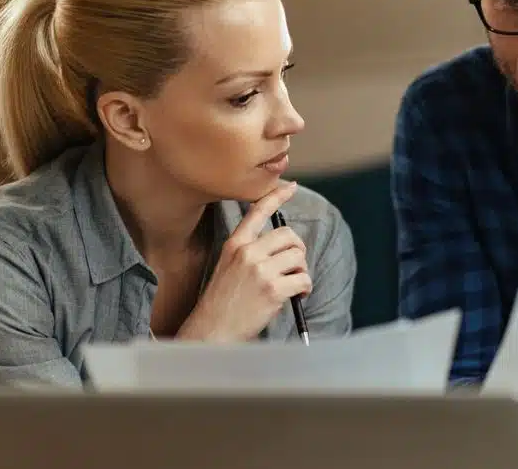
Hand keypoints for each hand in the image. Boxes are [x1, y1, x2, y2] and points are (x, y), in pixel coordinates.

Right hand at [178, 181, 310, 341]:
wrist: (212, 332)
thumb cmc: (221, 303)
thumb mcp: (227, 267)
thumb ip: (249, 252)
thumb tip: (281, 246)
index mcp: (235, 244)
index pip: (257, 211)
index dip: (276, 196)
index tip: (291, 186)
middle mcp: (248, 253)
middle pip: (289, 236)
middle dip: (297, 251)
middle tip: (293, 266)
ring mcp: (260, 270)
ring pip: (299, 256)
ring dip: (301, 270)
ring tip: (292, 283)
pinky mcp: (273, 289)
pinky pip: (303, 279)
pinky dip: (305, 288)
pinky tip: (296, 296)